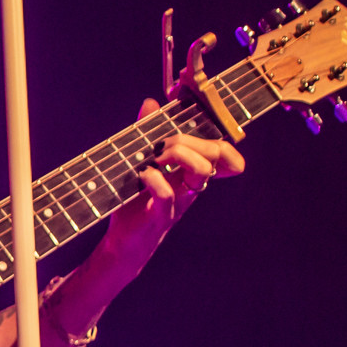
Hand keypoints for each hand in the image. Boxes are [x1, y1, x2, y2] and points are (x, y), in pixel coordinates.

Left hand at [93, 97, 245, 275]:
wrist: (122, 243)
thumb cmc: (135, 203)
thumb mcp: (141, 161)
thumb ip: (147, 133)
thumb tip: (152, 104)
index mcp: (189, 173)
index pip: (220, 154)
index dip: (223, 144)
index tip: (211, 132)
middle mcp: (189, 186)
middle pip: (212, 155)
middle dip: (189, 140)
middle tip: (163, 143)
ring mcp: (178, 200)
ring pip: (200, 171)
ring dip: (179, 154)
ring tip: (156, 156)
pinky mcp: (160, 214)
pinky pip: (168, 193)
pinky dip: (154, 179)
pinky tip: (142, 174)